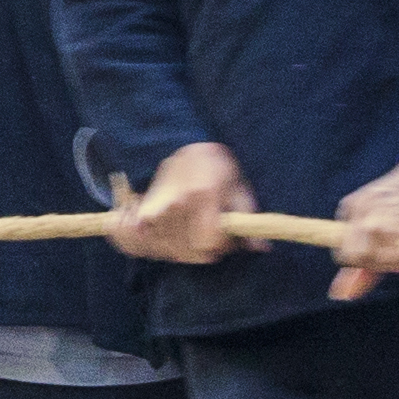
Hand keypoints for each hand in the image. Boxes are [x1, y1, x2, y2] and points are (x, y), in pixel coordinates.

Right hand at [112, 141, 249, 270]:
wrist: (184, 146)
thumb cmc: (216, 168)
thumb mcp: (238, 188)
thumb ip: (247, 218)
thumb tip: (261, 248)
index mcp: (203, 194)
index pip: (208, 242)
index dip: (220, 246)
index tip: (225, 239)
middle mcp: (177, 202)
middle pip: (186, 251)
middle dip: (200, 252)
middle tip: (207, 238)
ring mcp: (155, 206)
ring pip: (164, 250)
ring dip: (177, 250)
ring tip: (186, 237)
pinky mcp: (140, 210)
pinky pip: (136, 241)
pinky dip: (143, 244)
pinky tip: (156, 238)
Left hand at [327, 150, 398, 300]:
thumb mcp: (384, 231)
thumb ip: (363, 264)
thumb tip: (340, 295)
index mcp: (353, 209)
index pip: (343, 255)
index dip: (363, 267)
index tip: (385, 265)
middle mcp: (362, 207)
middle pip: (353, 256)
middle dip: (375, 267)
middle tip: (398, 263)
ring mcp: (381, 208)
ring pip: (370, 253)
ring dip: (390, 264)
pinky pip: (393, 245)